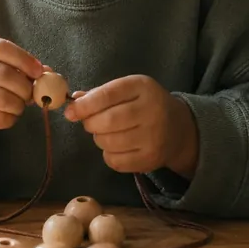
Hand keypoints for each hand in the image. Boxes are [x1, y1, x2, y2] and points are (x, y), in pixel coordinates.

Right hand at [0, 38, 41, 166]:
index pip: (1, 48)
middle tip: (31, 95)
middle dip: (24, 87)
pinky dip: (10, 118)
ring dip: (18, 105)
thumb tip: (49, 72)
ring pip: (1, 98)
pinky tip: (8, 116)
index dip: (24, 59)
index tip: (39, 72)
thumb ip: (20, 68)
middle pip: (3, 74)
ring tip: (19, 106)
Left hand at [64, 75, 198, 177]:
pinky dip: (108, 154)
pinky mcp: (150, 159)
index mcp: (143, 87)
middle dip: (91, 123)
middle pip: (107, 121)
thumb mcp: (128, 90)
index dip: (85, 105)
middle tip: (91, 123)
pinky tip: (117, 146)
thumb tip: (74, 102)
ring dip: (99, 138)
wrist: (178, 128)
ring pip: (108, 142)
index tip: (70, 111)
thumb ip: (101, 94)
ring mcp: (153, 137)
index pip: (108, 95)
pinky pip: (115, 161)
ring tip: (108, 133)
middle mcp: (151, 110)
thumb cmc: (145, 104)